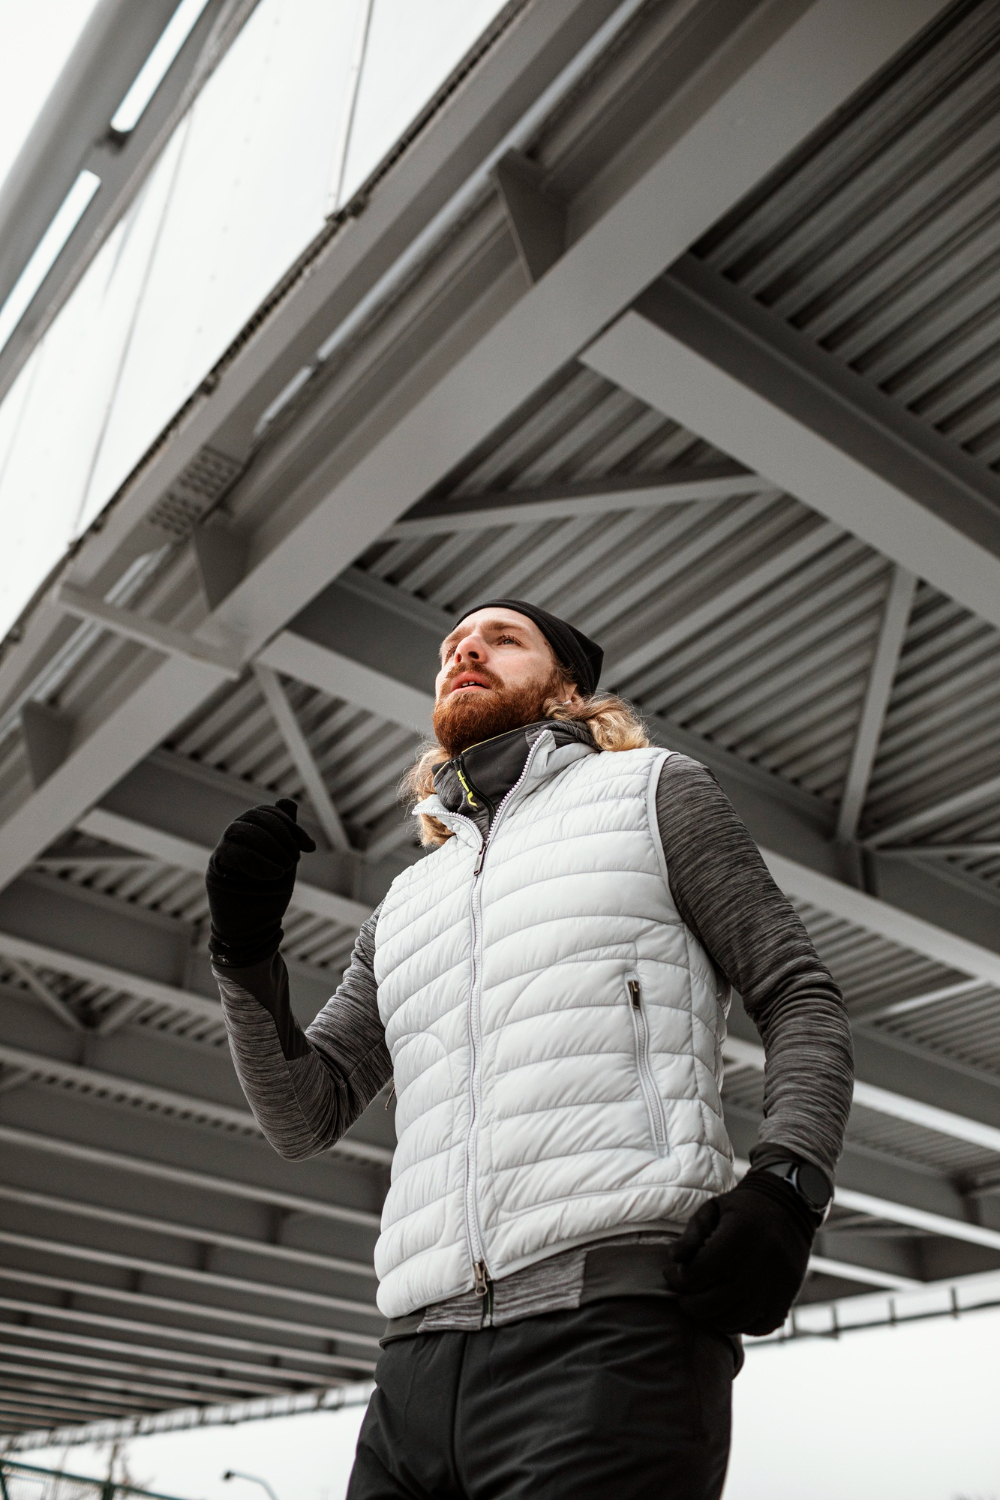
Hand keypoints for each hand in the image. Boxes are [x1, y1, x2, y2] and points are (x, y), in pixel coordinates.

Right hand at [206, 799, 315, 966]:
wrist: (254, 931)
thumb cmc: (268, 897)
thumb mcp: (284, 861)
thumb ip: (285, 833)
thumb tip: (287, 801)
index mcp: (251, 834)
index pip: (268, 813)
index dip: (291, 825)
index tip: (309, 848)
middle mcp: (234, 839)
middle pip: (254, 817)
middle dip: (281, 834)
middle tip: (295, 859)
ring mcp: (222, 853)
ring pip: (240, 829)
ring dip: (269, 845)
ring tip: (285, 868)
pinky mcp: (216, 871)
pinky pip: (230, 851)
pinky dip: (256, 860)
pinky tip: (274, 875)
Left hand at [664, 1169, 816, 1335]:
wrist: (789, 1210)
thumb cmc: (744, 1209)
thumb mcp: (713, 1209)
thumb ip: (692, 1233)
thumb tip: (673, 1258)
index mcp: (734, 1243)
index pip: (693, 1276)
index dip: (675, 1277)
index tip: (672, 1271)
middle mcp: (754, 1271)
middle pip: (707, 1305)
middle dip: (687, 1301)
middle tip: (683, 1292)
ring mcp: (771, 1291)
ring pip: (729, 1322)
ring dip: (710, 1316)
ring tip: (704, 1301)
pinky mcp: (784, 1303)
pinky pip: (755, 1328)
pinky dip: (738, 1324)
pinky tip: (729, 1309)